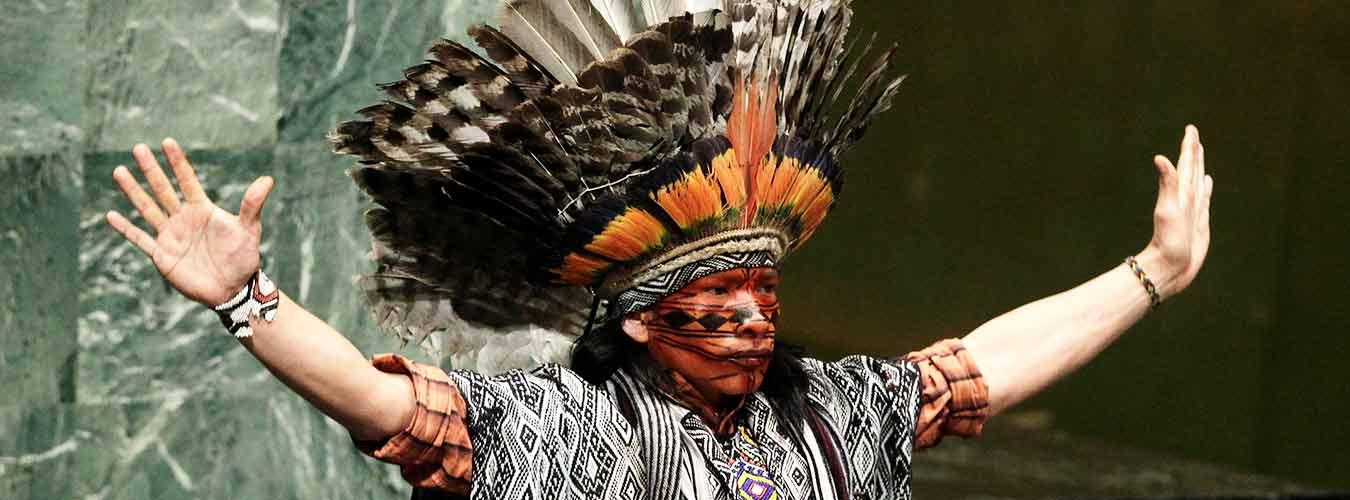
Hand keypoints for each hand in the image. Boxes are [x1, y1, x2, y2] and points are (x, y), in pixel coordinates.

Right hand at [105, 138, 275, 306]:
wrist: (233, 289)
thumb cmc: (243, 258)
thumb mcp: (249, 229)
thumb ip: (252, 205)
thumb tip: (268, 180)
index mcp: (202, 209)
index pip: (187, 180)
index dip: (178, 162)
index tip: (167, 141)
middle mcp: (183, 219)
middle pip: (163, 189)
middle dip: (151, 169)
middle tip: (138, 148)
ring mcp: (171, 236)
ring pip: (147, 208)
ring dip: (133, 191)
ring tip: (119, 170)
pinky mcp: (162, 255)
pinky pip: (140, 239)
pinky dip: (126, 228)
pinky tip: (111, 215)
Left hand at [1139, 125, 1212, 298]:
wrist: (1170, 267)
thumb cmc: (1167, 241)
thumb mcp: (1168, 209)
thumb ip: (1167, 183)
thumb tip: (1159, 157)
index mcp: (1181, 193)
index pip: (1186, 164)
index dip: (1189, 147)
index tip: (1190, 129)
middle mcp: (1187, 199)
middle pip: (1191, 169)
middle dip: (1193, 151)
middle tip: (1194, 134)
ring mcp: (1193, 210)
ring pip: (1198, 182)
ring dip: (1199, 167)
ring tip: (1200, 153)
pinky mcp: (1198, 222)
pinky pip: (1204, 200)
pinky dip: (1206, 189)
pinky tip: (1207, 182)